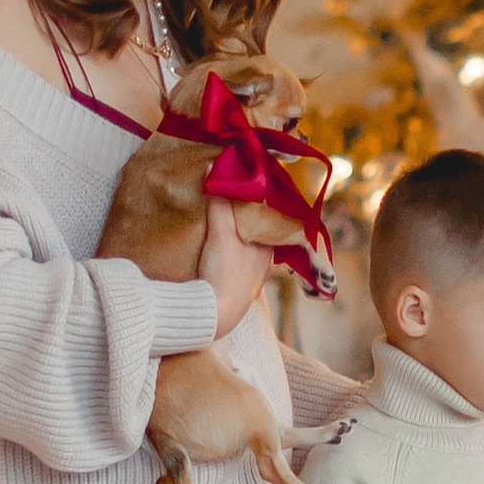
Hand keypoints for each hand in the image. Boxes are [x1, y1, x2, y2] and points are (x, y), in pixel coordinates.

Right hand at [202, 194, 271, 335]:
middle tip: (234, 203)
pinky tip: (218, 251)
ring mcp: (250, 280)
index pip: (269, 221)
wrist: (214, 315)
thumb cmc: (224, 273)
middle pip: (257, 236)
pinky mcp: (234, 291)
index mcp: (268, 249)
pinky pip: (236, 267)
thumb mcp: (221, 234)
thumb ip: (219, 204)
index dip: (260, 205)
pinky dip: (230, 255)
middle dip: (247, 221)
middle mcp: (263, 265)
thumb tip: (215, 169)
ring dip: (238, 239)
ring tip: (224, 222)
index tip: (250, 189)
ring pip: (247, 253)